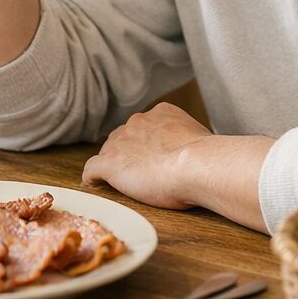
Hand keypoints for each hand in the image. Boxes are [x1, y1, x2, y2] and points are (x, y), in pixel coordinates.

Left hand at [82, 102, 213, 209]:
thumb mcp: (199, 138)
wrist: (197, 165)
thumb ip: (187, 140)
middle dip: (129, 153)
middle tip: (141, 174)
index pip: (145, 127)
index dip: (146, 144)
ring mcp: (121, 142)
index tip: (153, 158)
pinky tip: (95, 184)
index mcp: (160, 114)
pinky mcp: (110, 163)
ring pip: (108, 152)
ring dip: (114, 165)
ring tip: (122, 183)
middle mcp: (137, 122)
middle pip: (123, 137)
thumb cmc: (206, 158)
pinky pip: (92, 169)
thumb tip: (192, 151)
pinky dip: (93, 177)